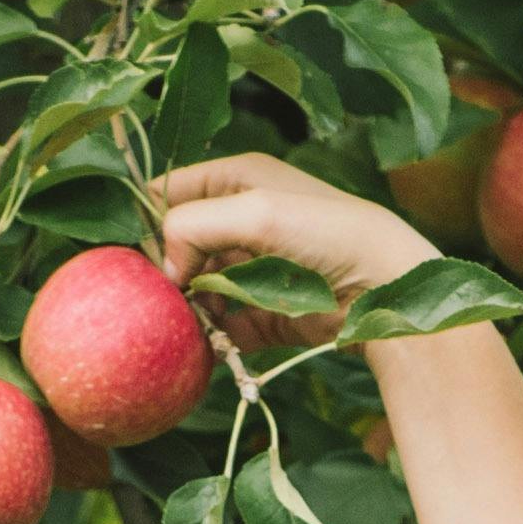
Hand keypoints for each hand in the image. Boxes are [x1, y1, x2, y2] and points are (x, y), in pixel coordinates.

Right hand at [142, 152, 440, 331]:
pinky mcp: (266, 312)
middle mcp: (243, 220)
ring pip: (198, 289)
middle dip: (168, 270)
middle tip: (163, 293)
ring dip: (189, 307)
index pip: (171, 191)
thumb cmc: (327, 233)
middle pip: (180, 245)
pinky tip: (207, 343)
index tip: (136, 251)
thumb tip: (166, 266)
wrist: (385, 286)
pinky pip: (224, 325)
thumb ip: (193, 225)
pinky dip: (213, 336)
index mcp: (238, 180)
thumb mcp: (254, 212)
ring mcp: (254, 268)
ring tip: (190, 319)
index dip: (149, 219)